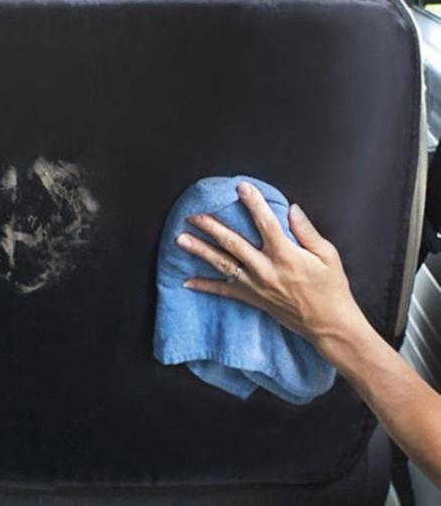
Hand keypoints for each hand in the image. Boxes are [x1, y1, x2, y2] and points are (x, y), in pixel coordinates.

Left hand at [176, 181, 367, 349]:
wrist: (328, 325)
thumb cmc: (331, 288)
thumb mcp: (328, 256)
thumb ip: (307, 231)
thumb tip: (292, 208)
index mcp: (286, 254)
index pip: (266, 222)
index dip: (253, 202)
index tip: (240, 187)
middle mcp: (266, 269)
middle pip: (233, 243)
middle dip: (211, 226)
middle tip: (193, 214)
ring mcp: (256, 286)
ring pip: (223, 264)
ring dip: (200, 251)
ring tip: (181, 239)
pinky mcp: (252, 299)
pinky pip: (224, 291)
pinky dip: (205, 286)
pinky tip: (187, 282)